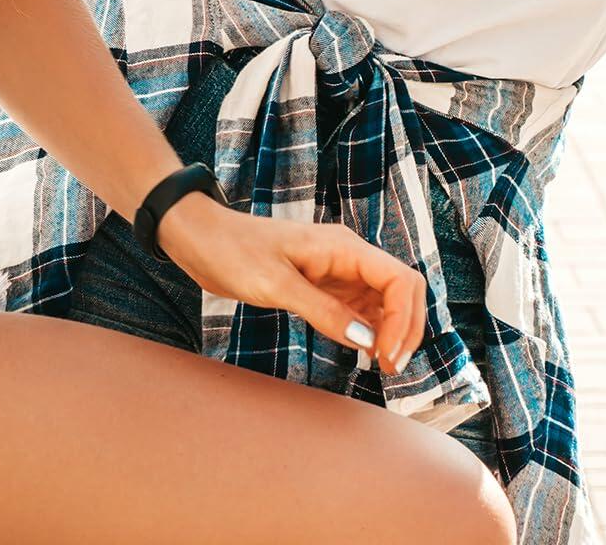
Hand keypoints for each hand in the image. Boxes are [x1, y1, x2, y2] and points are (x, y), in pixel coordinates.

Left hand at [156, 192, 427, 374]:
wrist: (201, 238)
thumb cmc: (233, 252)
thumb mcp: (275, 285)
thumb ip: (322, 311)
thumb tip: (366, 342)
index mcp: (343, 248)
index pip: (400, 280)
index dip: (403, 320)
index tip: (384, 356)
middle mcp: (347, 256)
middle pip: (401, 290)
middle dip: (405, 328)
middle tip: (390, 367)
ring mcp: (336, 271)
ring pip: (384, 301)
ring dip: (391, 331)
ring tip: (381, 366)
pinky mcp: (322, 285)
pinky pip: (360, 307)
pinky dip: (369, 330)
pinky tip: (363, 352)